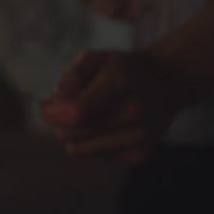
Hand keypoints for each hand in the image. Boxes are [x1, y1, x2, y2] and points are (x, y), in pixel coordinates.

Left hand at [39, 50, 196, 162]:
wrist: (168, 81)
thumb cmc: (123, 69)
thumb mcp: (96, 58)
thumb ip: (71, 76)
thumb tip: (56, 102)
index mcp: (119, 83)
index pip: (74, 112)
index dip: (51, 113)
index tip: (45, 107)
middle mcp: (132, 112)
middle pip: (71, 133)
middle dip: (60, 121)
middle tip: (67, 107)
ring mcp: (139, 136)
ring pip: (79, 149)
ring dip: (75, 134)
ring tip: (87, 116)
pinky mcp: (141, 154)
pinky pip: (97, 155)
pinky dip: (94, 142)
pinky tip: (107, 126)